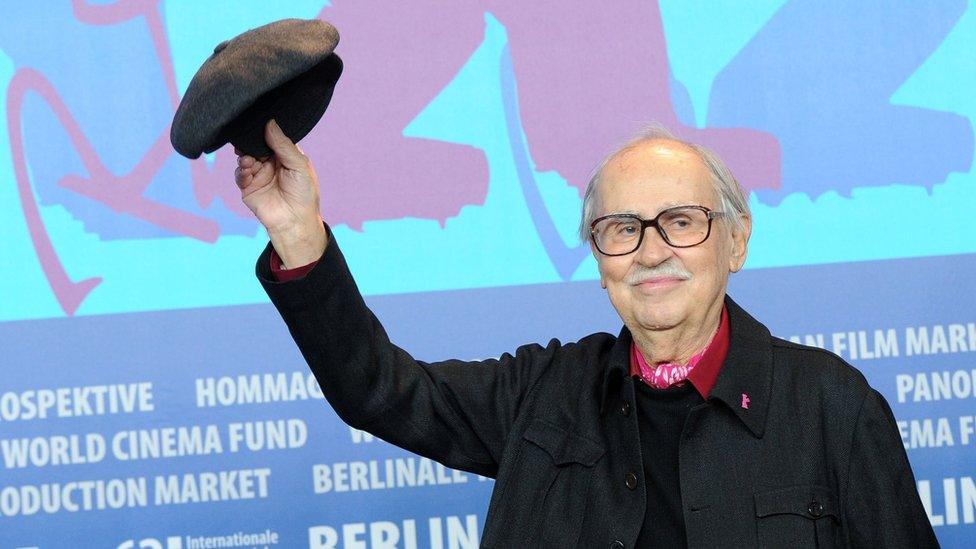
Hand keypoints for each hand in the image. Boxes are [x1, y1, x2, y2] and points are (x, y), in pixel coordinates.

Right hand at [235, 120, 326, 267]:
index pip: (272, 138)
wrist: (295, 221)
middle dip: (250, 143)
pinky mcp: (249, 188)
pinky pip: (240, 174)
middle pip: (255, 146)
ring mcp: (259, 175)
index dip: (265, 132)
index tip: (259, 125)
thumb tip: (270, 123)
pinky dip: (241, 170)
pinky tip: (246, 170)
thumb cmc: (304, 194)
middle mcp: (271, 163)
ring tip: (248, 159)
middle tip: (248, 141)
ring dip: (244, 156)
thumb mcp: (299, 165)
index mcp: (285, 156)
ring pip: (245, 158)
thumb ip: (284, 144)